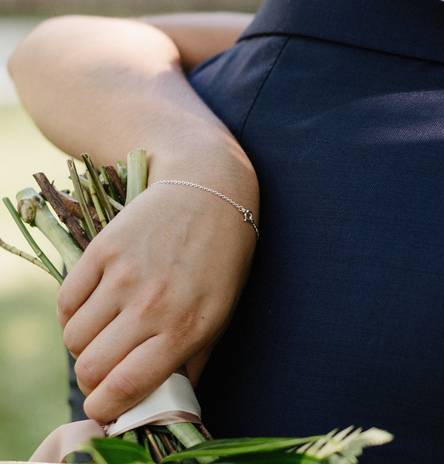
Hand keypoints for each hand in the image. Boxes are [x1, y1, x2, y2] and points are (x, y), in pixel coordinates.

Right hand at [57, 175, 256, 423]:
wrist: (210, 190)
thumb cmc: (222, 260)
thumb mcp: (221, 314)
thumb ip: (193, 361)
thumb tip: (164, 401)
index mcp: (187, 327)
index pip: (127, 386)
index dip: (107, 407)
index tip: (105, 407)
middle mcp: (153, 304)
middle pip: (91, 368)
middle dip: (92, 381)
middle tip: (104, 373)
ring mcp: (124, 275)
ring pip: (73, 339)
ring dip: (83, 347)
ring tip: (104, 337)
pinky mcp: (102, 250)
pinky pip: (66, 302)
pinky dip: (73, 314)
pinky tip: (95, 308)